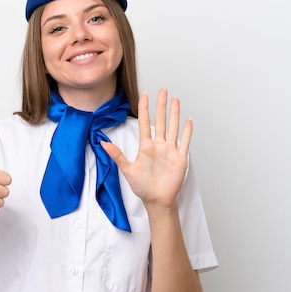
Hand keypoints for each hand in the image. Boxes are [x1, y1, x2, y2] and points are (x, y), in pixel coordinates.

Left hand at [101, 88, 191, 209]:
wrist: (157, 200)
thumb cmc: (143, 187)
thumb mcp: (127, 170)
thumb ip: (117, 155)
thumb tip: (102, 143)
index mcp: (146, 147)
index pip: (144, 123)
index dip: (144, 109)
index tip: (144, 95)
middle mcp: (158, 146)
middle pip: (160, 121)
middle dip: (161, 105)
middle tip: (162, 90)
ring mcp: (170, 151)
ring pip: (173, 128)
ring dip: (175, 114)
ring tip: (175, 100)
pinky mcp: (180, 159)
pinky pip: (184, 142)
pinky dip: (187, 132)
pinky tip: (188, 121)